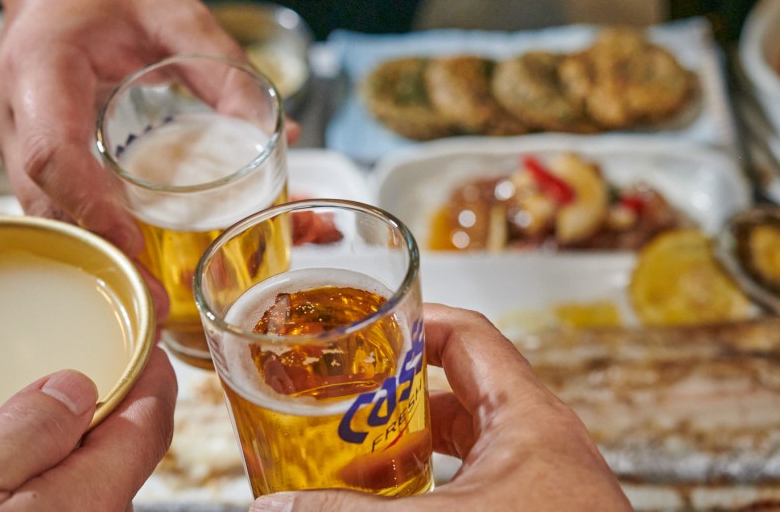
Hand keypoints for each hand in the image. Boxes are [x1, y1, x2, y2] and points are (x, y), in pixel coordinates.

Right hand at [0, 0, 297, 314]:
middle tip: (156, 301)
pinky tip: (134, 257)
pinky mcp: (28, 152)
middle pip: (43, 200)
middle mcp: (12, 109)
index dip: (91, 205)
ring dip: (95, 253)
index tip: (135, 246)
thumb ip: (220, 62)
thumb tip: (276, 136)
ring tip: (153, 295)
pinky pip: (53, 203)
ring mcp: (11, 136)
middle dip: (98, 253)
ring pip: (44, 212)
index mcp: (41, 66)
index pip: (54, 150)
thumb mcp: (172, 6)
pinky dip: (92, 232)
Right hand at [0, 347, 176, 511]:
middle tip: (71, 379)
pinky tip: (3, 489)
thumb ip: (26, 431)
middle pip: (118, 457)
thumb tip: (73, 387)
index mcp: (93, 500)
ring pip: (86, 490)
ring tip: (22, 432)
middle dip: (100, 416)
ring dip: (64, 456)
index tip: (147, 350)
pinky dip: (44, 490)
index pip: (149, 424)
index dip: (151, 379)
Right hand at [250, 304, 631, 510]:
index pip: (467, 335)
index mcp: (526, 415)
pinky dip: (437, 477)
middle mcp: (539, 436)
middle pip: (459, 386)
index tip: (365, 331)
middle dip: (398, 392)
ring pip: (468, 436)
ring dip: (415, 442)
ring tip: (358, 457)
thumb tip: (276, 507)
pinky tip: (399, 499)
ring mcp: (541, 475)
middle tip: (346, 399)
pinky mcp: (537, 504)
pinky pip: (480, 474)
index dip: (413, 323)